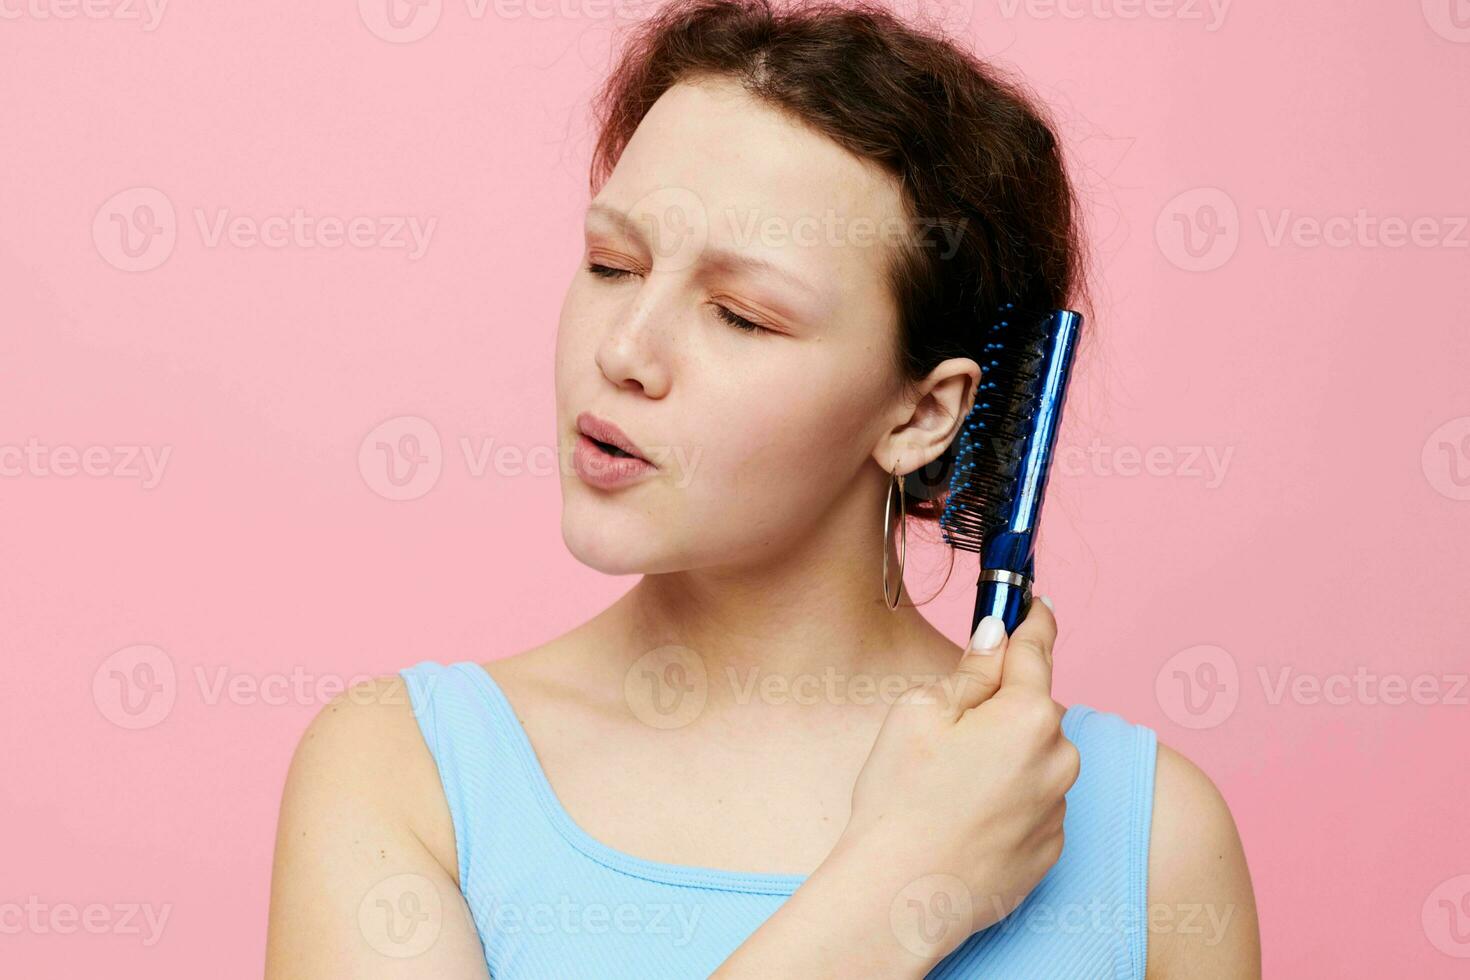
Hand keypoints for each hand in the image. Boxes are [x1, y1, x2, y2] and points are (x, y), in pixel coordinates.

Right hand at [834, 598, 1078, 965]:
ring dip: (1004, 757)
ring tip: (948, 786)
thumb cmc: (902, 802)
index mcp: (1029, 715)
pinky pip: (1033, 802)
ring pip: (1035, 757)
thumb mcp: (921, 713)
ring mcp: (1058, 808)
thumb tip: (995, 638)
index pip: (1037, 649)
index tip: (1034, 604)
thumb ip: (969, 672)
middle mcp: (1059, 758)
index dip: (1031, 620)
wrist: (900, 897)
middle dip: (1001, 708)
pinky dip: (1007, 800)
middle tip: (948, 730)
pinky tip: (963, 817)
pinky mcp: (1050, 848)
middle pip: (1034, 709)